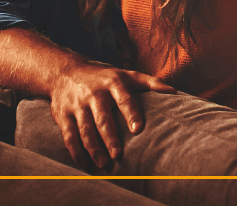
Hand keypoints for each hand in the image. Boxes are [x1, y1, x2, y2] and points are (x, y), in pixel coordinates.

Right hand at [49, 61, 173, 169]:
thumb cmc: (104, 77)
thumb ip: (150, 83)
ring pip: (85, 129)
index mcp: (113, 84)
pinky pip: (68, 135)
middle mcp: (94, 94)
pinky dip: (75, 150)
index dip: (131, 113)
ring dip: (93, 148)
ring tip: (104, 163)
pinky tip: (84, 163)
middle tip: (118, 155)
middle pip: (102, 118)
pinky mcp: (62, 115)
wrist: (65, 73)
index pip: (124, 99)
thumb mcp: (126, 75)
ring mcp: (77, 105)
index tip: (138, 129)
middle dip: (110, 137)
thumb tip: (174, 92)